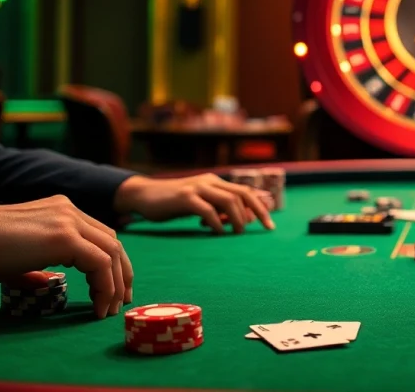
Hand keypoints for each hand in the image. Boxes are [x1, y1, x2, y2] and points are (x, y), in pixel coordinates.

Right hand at [0, 196, 132, 318]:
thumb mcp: (19, 257)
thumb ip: (39, 266)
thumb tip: (48, 282)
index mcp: (62, 211)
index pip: (100, 236)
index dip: (112, 264)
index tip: (113, 290)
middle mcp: (70, 211)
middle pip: (112, 242)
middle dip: (121, 274)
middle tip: (120, 302)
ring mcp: (69, 220)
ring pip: (111, 252)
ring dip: (115, 284)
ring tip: (109, 309)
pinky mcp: (64, 237)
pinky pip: (99, 263)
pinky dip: (105, 286)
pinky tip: (98, 305)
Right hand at [114, 174, 275, 234]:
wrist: (144, 196)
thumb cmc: (174, 203)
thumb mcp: (200, 204)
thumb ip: (219, 209)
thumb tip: (243, 221)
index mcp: (215, 182)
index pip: (245, 192)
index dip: (261, 207)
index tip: (270, 225)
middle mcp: (209, 182)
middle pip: (242, 194)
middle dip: (257, 212)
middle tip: (264, 229)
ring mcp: (197, 188)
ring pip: (228, 200)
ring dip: (237, 218)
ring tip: (237, 232)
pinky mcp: (184, 198)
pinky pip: (207, 209)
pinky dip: (216, 222)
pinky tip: (217, 232)